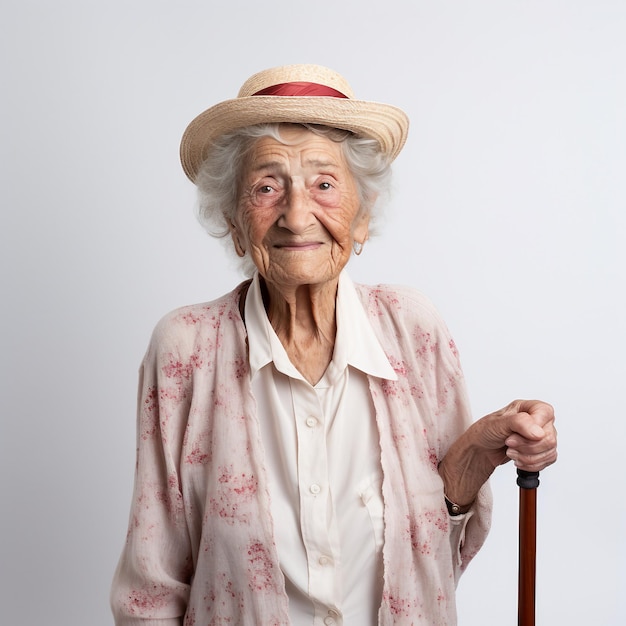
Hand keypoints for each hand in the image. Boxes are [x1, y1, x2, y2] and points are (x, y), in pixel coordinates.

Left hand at [438, 400, 556, 506]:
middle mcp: (538, 420)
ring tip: (510, 452)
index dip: (534, 427)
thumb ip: (519, 423)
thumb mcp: (498, 423)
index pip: (545, 413)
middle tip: (509, 444)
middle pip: (549, 437)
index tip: (514, 435)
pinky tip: (518, 460)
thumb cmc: (486, 431)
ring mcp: (542, 436)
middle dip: (526, 446)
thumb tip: (538, 432)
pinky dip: (531, 464)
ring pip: (550, 451)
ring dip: (527, 457)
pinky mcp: (542, 451)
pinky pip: (548, 461)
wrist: (481, 450)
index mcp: (528, 407)